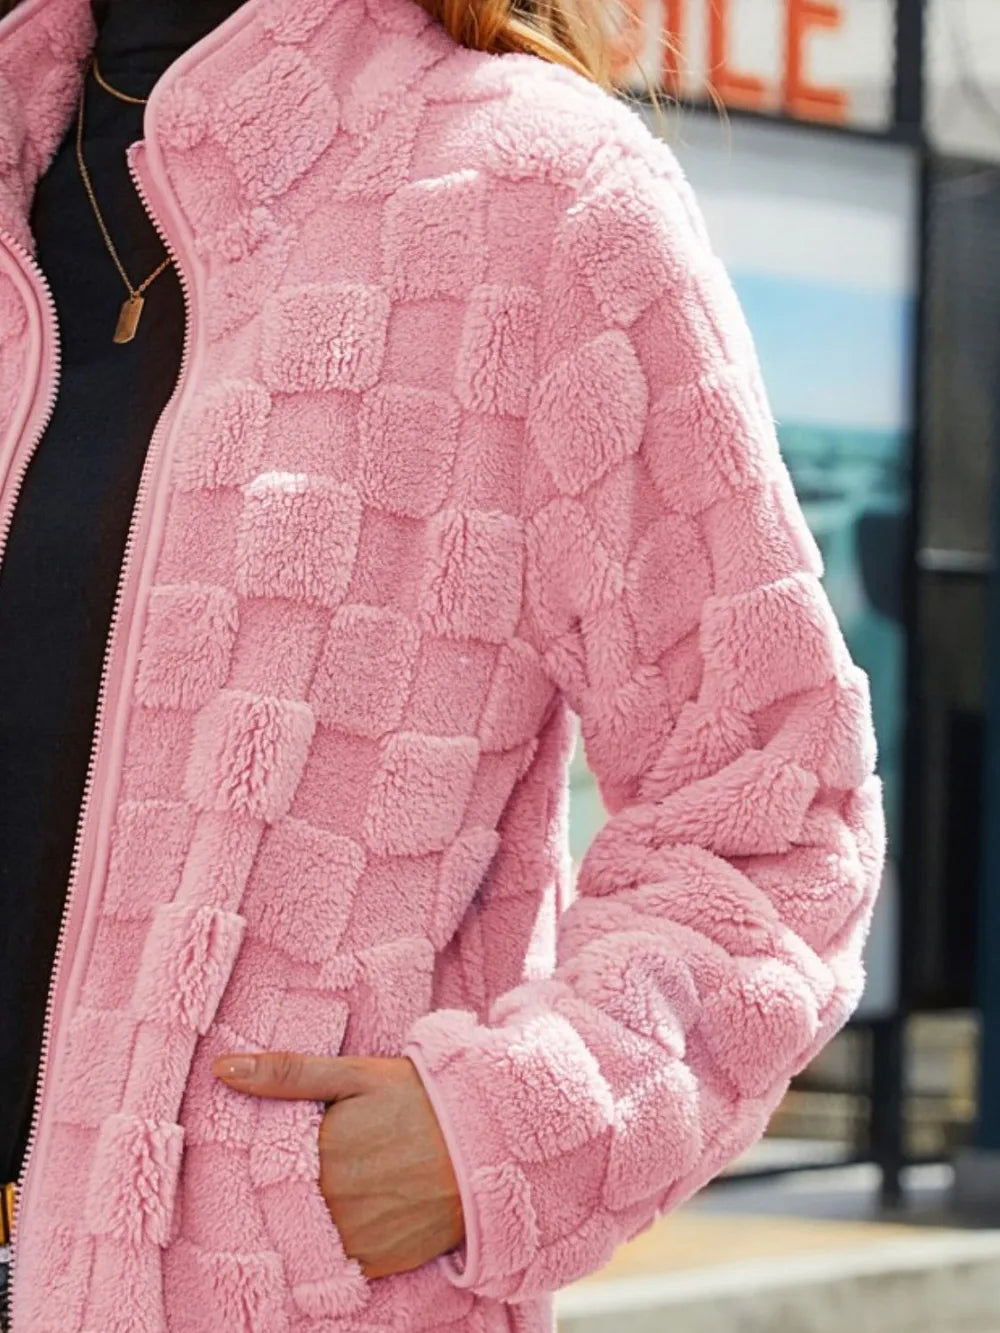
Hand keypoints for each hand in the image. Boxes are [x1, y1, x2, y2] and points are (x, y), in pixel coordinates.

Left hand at [213, 1051, 464, 1279]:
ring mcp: (355, 1238)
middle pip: (283, 1201)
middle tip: (314, 1165)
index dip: (265, 1155)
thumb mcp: (357, 1074)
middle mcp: (331, 1201)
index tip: (275, 1146)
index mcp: (319, 1150)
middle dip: (285, 1185)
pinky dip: (334, 1244)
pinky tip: (350, 1216)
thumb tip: (223, 1069)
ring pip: (305, 1234)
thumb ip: (288, 1072)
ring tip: (336, 1189)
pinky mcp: (378, 1264)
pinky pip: (335, 1262)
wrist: (489, 1143)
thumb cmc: (421, 1099)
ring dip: (306, 1217)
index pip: (263, 1163)